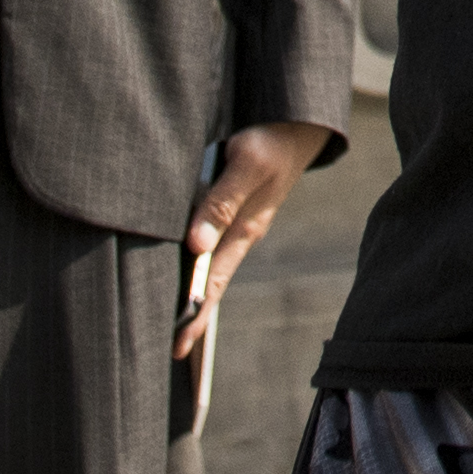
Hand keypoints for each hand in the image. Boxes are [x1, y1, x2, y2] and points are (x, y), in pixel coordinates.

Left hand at [184, 117, 334, 354]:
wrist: (300, 122)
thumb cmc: (273, 139)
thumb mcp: (248, 164)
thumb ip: (221, 202)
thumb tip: (195, 245)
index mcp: (246, 229)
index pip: (215, 282)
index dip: (196, 315)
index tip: (179, 345)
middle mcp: (242, 232)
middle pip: (214, 283)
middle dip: (195, 318)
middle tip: (172, 351)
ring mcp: (240, 222)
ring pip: (213, 266)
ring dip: (194, 293)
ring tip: (175, 322)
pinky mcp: (234, 208)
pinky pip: (213, 244)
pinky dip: (197, 265)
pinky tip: (186, 270)